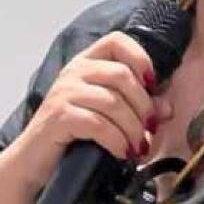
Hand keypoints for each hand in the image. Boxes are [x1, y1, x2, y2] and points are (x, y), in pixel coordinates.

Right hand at [7, 30, 172, 191]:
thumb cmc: (75, 136)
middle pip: (122, 75)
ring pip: (113, 102)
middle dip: (143, 106)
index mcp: (87, 63)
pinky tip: (123, 153)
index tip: (152, 85)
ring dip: (133, 129)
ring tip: (139, 148)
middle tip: (150, 130)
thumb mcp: (110, 116)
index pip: (117, 40)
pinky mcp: (58, 117)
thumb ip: (139, 107)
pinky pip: (98, 124)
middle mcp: (74, 72)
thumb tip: (168, 108)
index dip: (140, 58)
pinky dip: (117, 140)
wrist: (34, 163)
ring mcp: (63, 93)